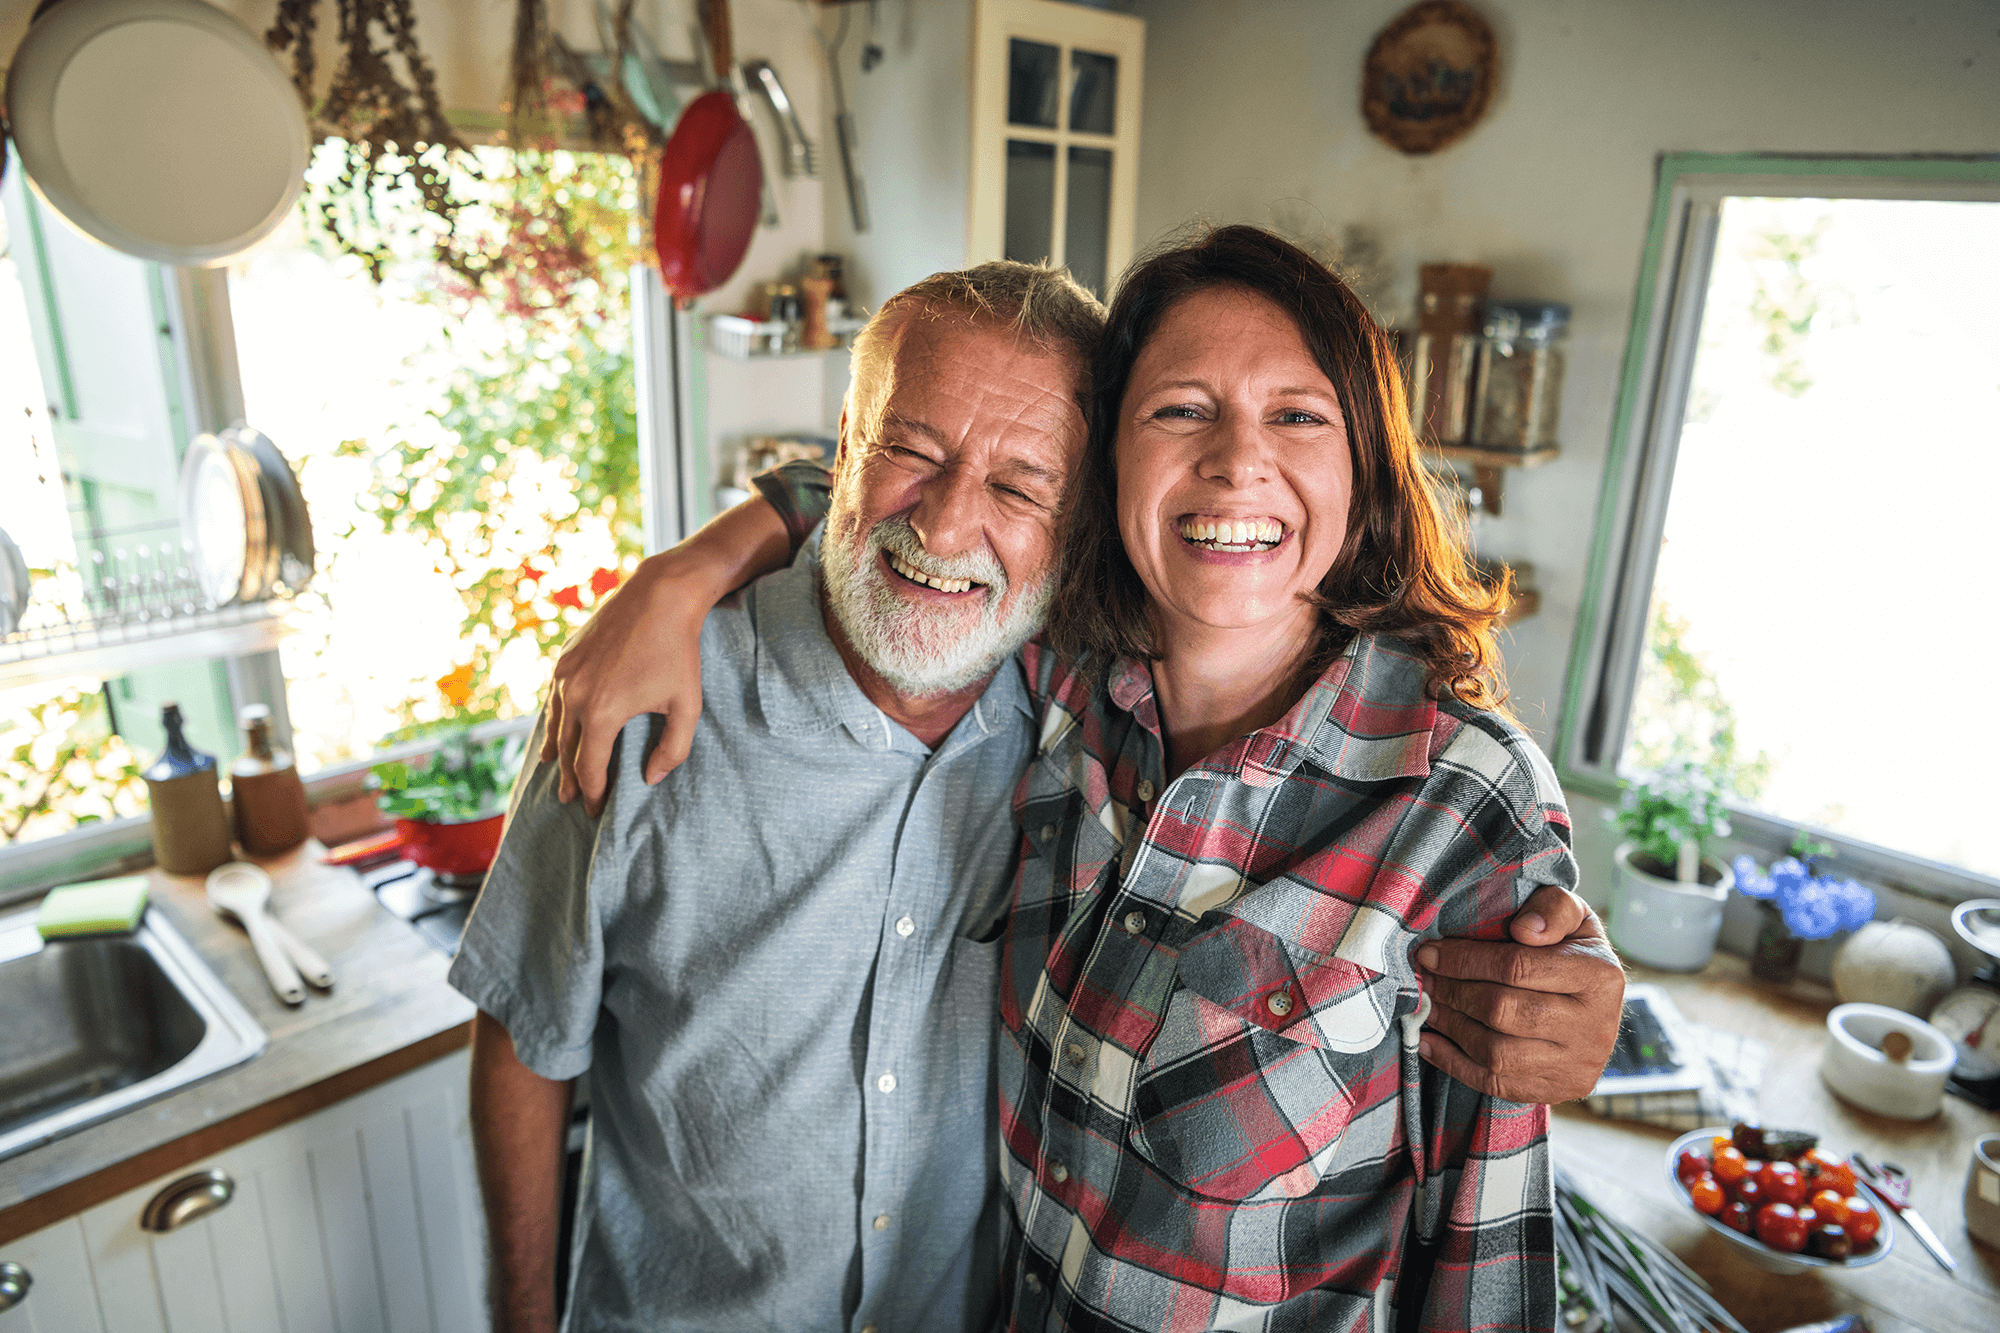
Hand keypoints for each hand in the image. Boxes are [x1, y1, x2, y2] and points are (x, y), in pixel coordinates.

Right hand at [542, 562, 705, 815]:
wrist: (659, 596)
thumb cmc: (679, 652)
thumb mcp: (687, 705)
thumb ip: (673, 750)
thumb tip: (650, 779)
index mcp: (602, 713)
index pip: (589, 767)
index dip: (593, 792)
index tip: (596, 809)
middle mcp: (575, 696)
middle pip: (567, 750)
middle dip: (570, 779)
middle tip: (573, 800)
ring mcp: (565, 674)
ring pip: (555, 724)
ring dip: (556, 752)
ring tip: (555, 771)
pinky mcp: (565, 657)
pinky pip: (553, 698)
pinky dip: (553, 720)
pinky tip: (555, 729)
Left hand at [1416, 883, 1624, 1104]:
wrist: (1601, 1007)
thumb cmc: (1573, 951)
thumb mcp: (1574, 917)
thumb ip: (1552, 908)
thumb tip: (1524, 930)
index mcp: (1599, 976)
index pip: (1516, 967)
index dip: (1464, 960)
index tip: (1429, 953)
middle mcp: (1594, 1026)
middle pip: (1503, 1011)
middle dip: (1453, 992)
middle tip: (1425, 979)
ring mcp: (1577, 1064)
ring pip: (1497, 1052)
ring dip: (1451, 1027)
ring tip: (1428, 1005)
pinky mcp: (1560, 1090)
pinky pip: (1497, 1084)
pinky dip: (1454, 1063)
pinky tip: (1430, 1042)